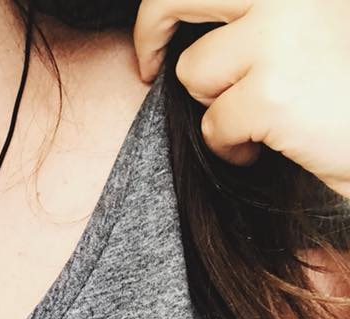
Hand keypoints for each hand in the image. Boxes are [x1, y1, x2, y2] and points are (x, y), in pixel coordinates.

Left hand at [133, 0, 349, 198]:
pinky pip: (213, 125)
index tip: (159, 32)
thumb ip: (264, 14)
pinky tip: (268, 146)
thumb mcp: (313, 26)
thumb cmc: (349, 90)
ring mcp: (278, 38)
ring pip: (195, 73)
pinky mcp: (270, 94)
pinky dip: (230, 147)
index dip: (169, 1)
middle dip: (150, 31)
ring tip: (257, 119)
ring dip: (215, 105)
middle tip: (146, 68)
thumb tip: (193, 29)